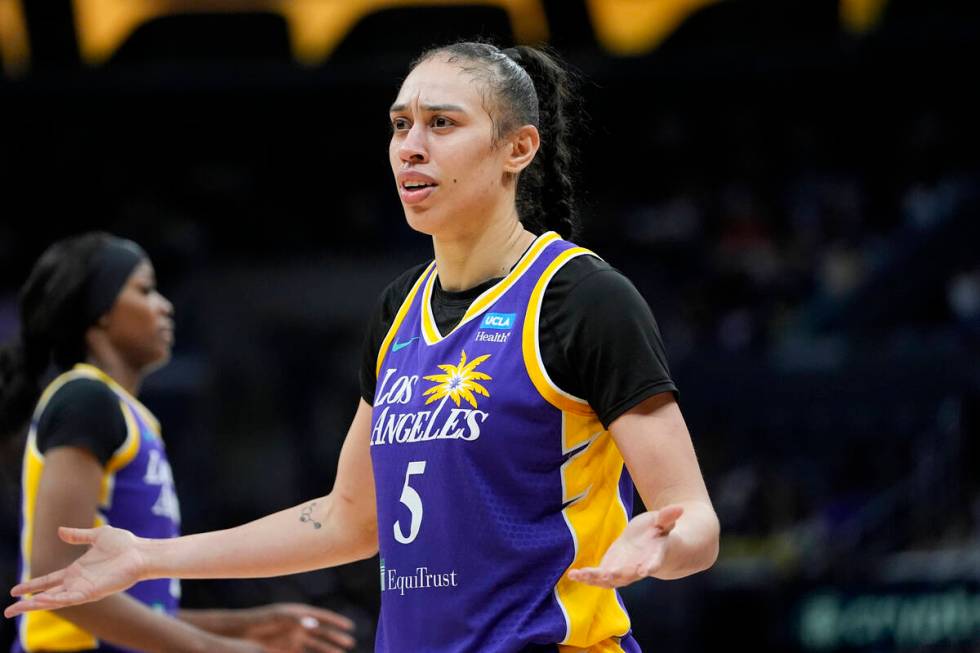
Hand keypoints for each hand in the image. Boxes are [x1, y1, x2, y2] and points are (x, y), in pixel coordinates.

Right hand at [4, 526, 145, 617]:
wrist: (141, 551)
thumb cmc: (125, 544)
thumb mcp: (97, 535)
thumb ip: (78, 535)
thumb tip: (60, 530)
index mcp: (76, 570)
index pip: (49, 580)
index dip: (32, 585)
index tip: (14, 590)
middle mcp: (78, 582)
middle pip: (47, 595)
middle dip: (27, 603)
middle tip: (8, 610)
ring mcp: (84, 589)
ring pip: (55, 601)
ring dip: (36, 604)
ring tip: (17, 608)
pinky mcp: (93, 592)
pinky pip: (70, 600)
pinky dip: (55, 601)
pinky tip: (41, 602)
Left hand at [240, 603, 355, 652]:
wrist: (244, 631)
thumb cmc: (263, 619)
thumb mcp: (280, 616)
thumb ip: (297, 620)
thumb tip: (314, 624)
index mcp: (302, 614)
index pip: (323, 617)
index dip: (337, 621)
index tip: (350, 626)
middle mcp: (301, 626)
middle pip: (323, 632)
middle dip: (336, 637)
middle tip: (350, 643)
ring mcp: (295, 638)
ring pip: (316, 645)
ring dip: (328, 649)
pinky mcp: (288, 650)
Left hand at [567, 505, 683, 587]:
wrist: (652, 549)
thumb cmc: (659, 534)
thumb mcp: (664, 522)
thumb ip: (668, 517)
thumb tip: (679, 507)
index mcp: (655, 556)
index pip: (654, 563)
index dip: (650, 566)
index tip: (644, 570)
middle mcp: (638, 568)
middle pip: (628, 575)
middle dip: (616, 575)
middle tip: (606, 574)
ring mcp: (624, 572)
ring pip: (610, 580)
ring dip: (595, 579)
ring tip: (580, 575)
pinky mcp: (611, 571)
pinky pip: (598, 578)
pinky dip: (586, 578)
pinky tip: (573, 575)